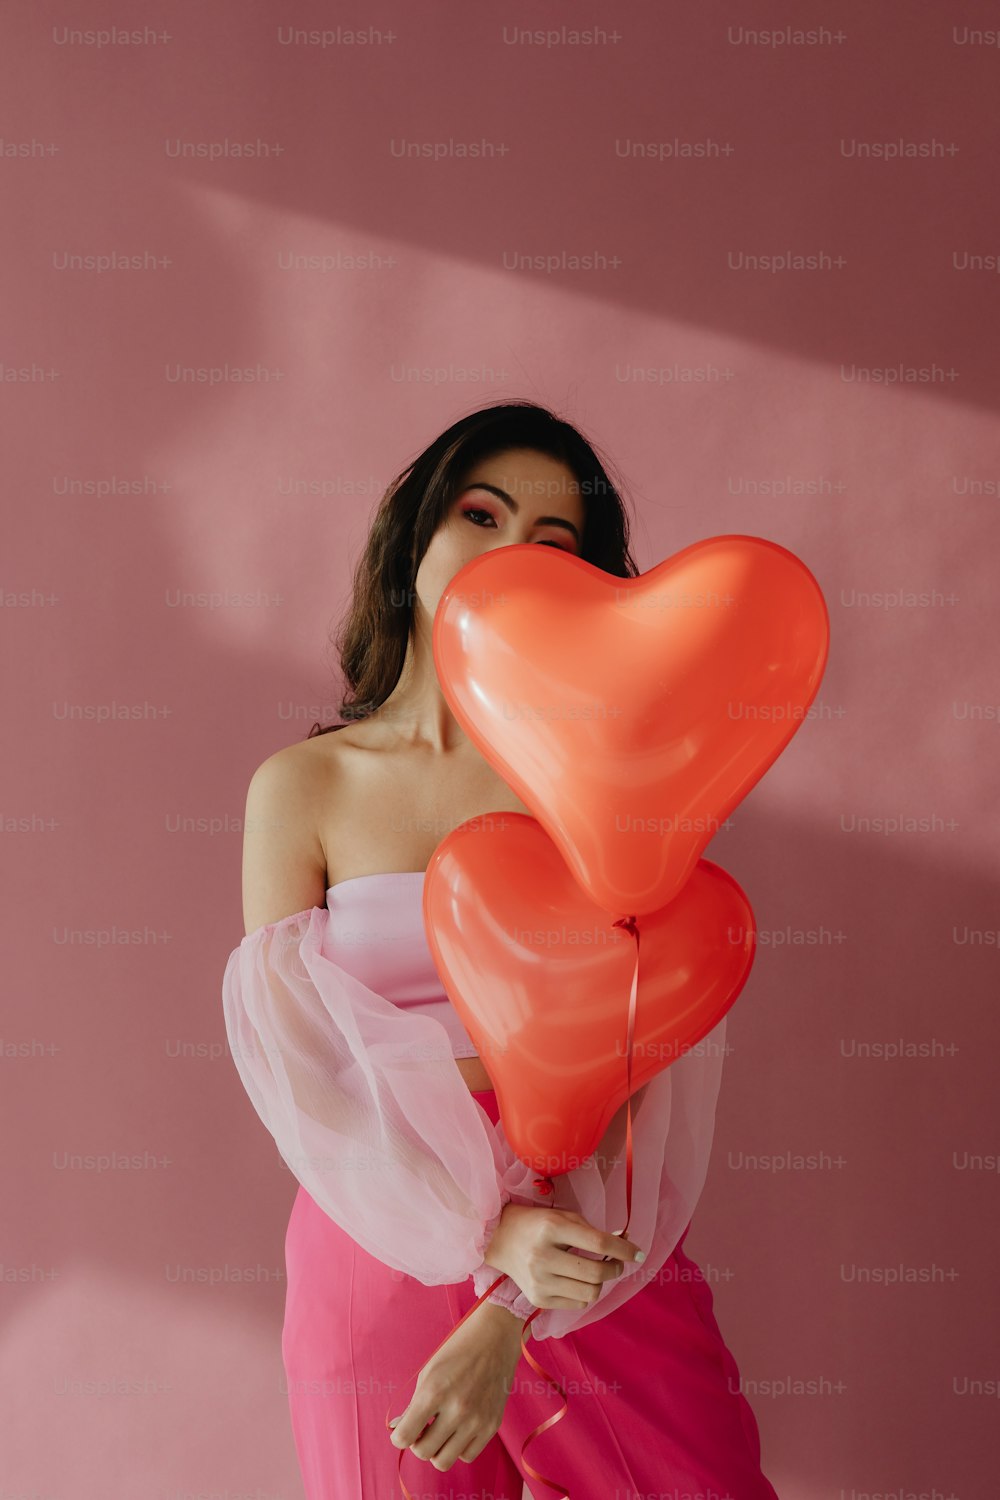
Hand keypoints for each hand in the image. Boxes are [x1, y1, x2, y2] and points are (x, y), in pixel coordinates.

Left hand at [387, 1302, 522, 1470]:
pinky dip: (458, 1448)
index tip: (402, 1430)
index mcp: (435, 1392)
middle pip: (424, 1453)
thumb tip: (397, 1429)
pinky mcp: (492, 1426)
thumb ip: (413, 1405)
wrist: (495, 1337)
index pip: (405, 1437)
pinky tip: (458, 1430)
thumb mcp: (429, 1372)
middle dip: (417, 1443)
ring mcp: (477, 1420)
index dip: (398, 1437)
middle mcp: (457, 1410)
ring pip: (444, 1461)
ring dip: (437, 1449)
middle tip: (423, 1427)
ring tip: (440, 1431)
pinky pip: (467, 1456)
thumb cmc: (458, 1350)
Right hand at [483, 1203, 645, 1309]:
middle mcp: (543, 1256)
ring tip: (596, 1271)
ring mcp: (539, 1281)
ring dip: (601, 1282)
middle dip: (615, 1268)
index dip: (624, 1249)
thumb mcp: (564, 1217)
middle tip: (617, 1263)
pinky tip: (578, 1280)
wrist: (500, 1240)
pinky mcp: (538, 1299)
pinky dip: (585, 1292)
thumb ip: (593, 1231)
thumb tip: (625, 1244)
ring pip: (590, 1292)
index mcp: (552, 1228)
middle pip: (596, 1272)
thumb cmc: (538, 1224)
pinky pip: (577, 1302)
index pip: (598, 1243)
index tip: (639, 1253)